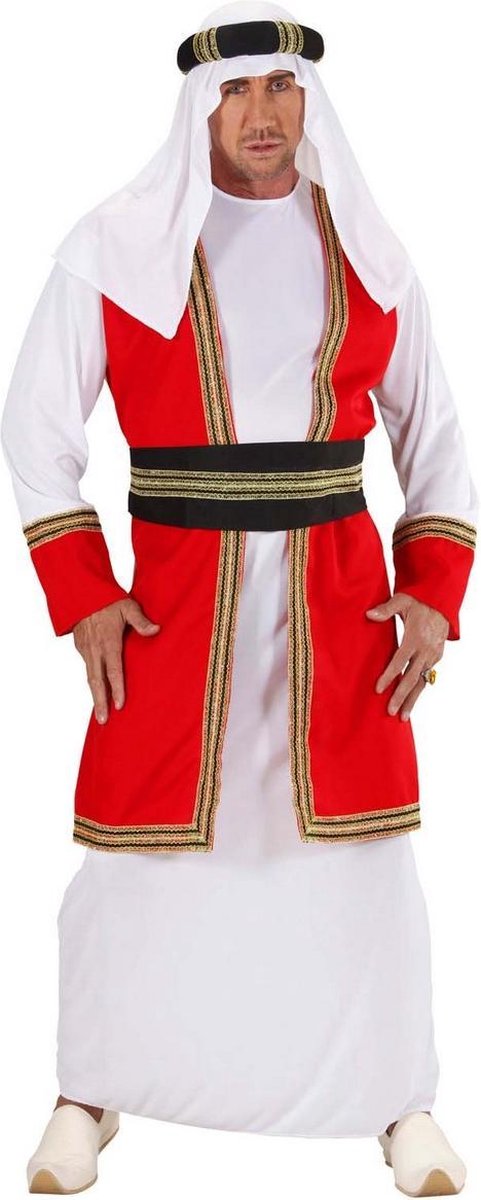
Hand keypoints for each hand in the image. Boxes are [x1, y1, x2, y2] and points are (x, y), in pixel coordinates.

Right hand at [73, 598, 159, 723]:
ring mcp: (85, 650)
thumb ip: (141, 621)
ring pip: (90, 677)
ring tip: (100, 713)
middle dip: (100, 702)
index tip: (119, 705)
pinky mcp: (80, 648)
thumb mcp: (128, 606)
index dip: (116, 689)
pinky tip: (98, 691)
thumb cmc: (108, 599)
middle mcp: (95, 649)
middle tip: (103, 721)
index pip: (113, 670)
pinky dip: (92, 682)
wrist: (81, 593)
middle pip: (96, 681)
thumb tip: (157, 630)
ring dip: (95, 696)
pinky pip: (87, 668)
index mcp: (108, 642)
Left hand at [365, 593, 448, 719]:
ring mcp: (432, 656)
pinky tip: (410, 703)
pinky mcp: (436, 658)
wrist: (441, 603)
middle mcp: (426, 650)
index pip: (400, 660)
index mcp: (415, 637)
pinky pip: (426, 678)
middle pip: (412, 677)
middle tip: (390, 711)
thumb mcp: (402, 601)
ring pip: (421, 682)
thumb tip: (369, 615)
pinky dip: (418, 691)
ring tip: (403, 717)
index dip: (389, 676)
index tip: (378, 689)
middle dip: (401, 696)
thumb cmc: (418, 602)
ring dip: (412, 701)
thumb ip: (385, 609)